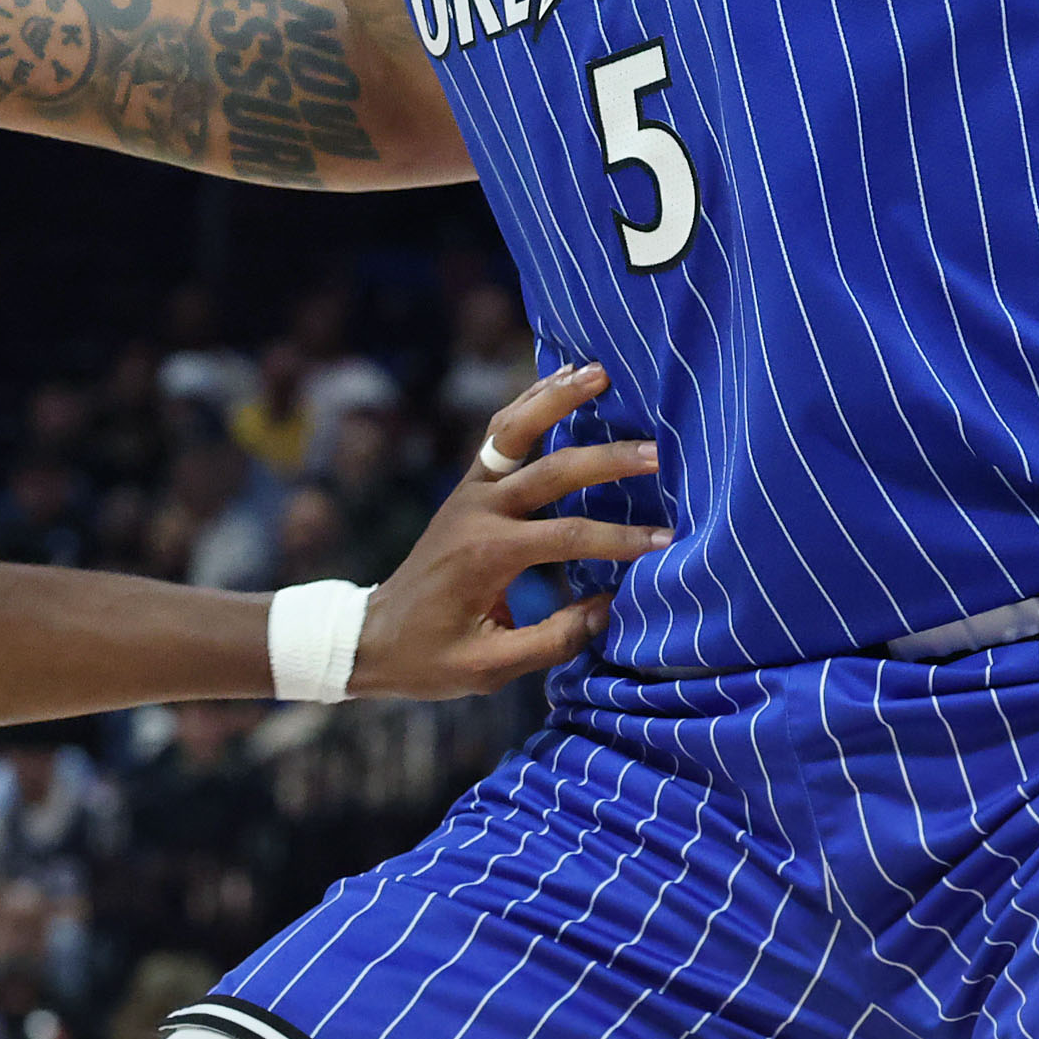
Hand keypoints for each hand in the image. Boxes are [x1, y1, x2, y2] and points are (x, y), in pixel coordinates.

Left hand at [348, 365, 668, 700]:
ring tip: (601, 370)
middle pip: (550, 471)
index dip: (620, 539)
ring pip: (513, 429)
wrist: (373, 636)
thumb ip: (554, 639)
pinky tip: (561, 377)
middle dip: (606, 460)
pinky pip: (500, 433)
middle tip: (655, 451)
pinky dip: (530, 401)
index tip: (666, 541)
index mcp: (487, 555)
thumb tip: (614, 607)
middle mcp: (478, 512)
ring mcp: (470, 492)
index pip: (568, 537)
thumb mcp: (489, 668)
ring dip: (557, 399)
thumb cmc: (430, 658)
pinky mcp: (469, 487)